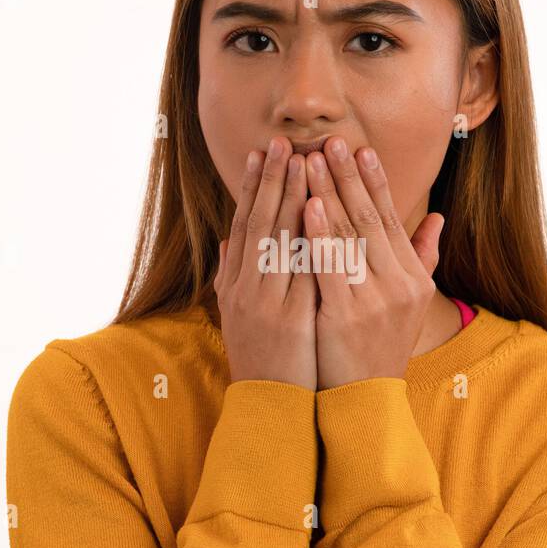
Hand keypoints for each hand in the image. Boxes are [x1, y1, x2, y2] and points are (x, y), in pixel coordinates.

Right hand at [214, 135, 318, 390]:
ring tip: (302, 162)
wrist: (269, 406)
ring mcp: (265, 303)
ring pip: (277, 240)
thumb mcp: (239, 314)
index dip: (252, 187)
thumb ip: (232, 275)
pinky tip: (317, 214)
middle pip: (258, 223)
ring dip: (290, 198)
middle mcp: (245, 288)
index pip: (245, 224)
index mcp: (235, 284)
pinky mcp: (288, 320)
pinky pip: (299, 272)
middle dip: (271, 180)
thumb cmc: (263, 359)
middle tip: (281, 142)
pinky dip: (307, 241)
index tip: (261, 152)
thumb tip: (229, 239)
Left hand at [302, 137, 443, 389]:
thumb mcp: (411, 302)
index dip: (374, 180)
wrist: (365, 398)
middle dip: (348, 176)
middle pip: (368, 218)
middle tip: (331, 140)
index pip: (389, 217)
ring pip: (348, 236)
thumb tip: (436, 216)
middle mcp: (397, 282)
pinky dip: (319, 234)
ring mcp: (372, 299)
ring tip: (311, 161)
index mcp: (410, 275)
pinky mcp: (345, 315)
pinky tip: (307, 207)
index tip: (360, 147)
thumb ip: (423, 256)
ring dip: (328, 193)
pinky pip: (331, 267)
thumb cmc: (380, 345)